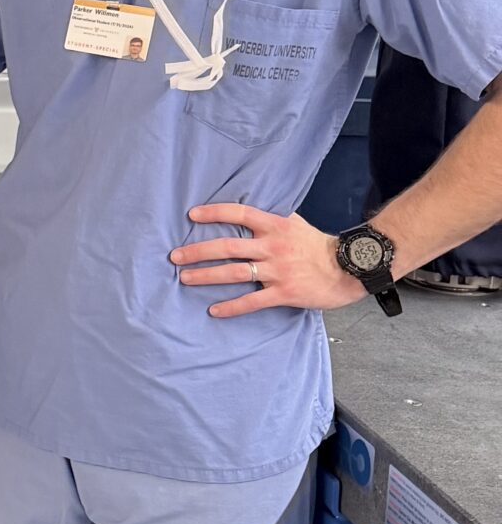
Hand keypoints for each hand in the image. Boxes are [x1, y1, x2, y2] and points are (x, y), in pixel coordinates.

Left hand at [170, 202, 360, 318]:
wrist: (349, 267)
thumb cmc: (317, 245)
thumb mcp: (294, 223)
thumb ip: (270, 219)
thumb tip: (245, 213)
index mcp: (275, 226)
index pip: (238, 214)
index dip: (214, 213)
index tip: (191, 215)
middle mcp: (272, 246)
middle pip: (228, 247)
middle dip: (198, 251)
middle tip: (175, 256)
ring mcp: (277, 270)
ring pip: (234, 273)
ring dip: (206, 276)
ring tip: (185, 279)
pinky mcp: (284, 292)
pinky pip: (252, 301)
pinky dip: (231, 307)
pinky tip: (214, 310)